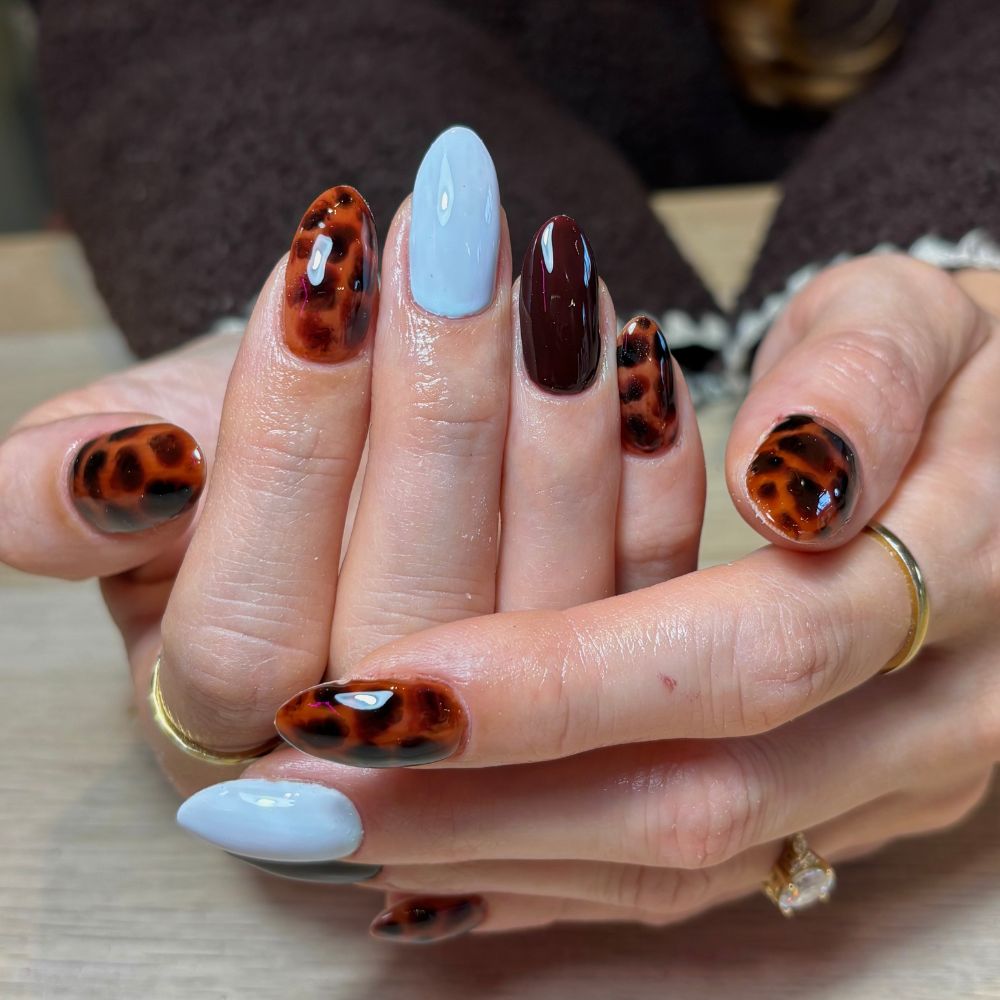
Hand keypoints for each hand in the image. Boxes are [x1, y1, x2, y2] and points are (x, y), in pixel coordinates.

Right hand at [0, 129, 708, 936]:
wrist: (332, 476)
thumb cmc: (226, 468)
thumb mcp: (119, 474)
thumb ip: (59, 495)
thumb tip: (117, 473)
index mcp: (219, 727)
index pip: (245, 626)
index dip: (287, 444)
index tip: (324, 269)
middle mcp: (369, 760)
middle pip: (415, 608)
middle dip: (436, 409)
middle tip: (456, 241)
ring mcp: (503, 733)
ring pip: (546, 603)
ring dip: (554, 422)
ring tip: (549, 272)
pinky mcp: (606, 680)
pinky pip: (644, 588)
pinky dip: (647, 469)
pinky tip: (635, 353)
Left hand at [239, 255, 998, 940]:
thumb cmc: (952, 370)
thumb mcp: (920, 321)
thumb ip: (866, 380)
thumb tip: (788, 475)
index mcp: (962, 574)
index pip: (748, 649)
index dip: (558, 680)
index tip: (381, 684)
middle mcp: (929, 717)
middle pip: (695, 794)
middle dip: (485, 803)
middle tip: (302, 795)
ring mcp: (885, 783)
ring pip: (682, 860)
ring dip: (495, 856)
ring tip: (333, 833)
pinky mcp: (839, 810)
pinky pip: (695, 878)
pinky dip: (555, 878)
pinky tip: (440, 867)